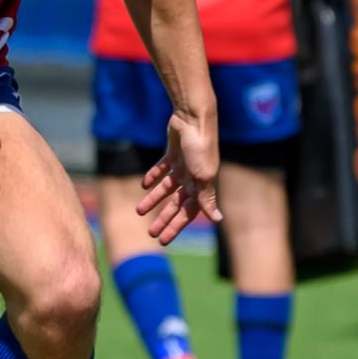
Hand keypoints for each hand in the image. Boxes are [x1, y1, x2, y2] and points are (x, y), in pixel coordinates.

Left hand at [136, 110, 221, 244]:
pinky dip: (153, 177)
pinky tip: (144, 185)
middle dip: (164, 218)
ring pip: (166, 188)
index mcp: (202, 186)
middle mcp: (193, 178)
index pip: (187, 213)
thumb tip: (217, 220)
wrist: (193, 118)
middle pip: (176, 204)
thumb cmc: (200, 148)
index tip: (163, 240)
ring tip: (139, 211)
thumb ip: (207, 198)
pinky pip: (162, 169)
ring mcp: (183, 165)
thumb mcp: (203, 176)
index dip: (175, 226)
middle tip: (150, 232)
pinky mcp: (173, 153)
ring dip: (153, 200)